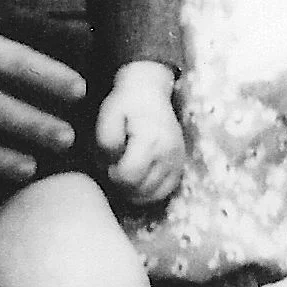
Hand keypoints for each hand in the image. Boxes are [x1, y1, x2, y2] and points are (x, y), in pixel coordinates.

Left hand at [96, 61, 185, 204]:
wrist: (149, 91)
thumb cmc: (125, 103)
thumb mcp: (108, 115)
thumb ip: (106, 141)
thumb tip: (113, 165)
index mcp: (151, 140)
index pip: (128, 177)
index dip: (112, 175)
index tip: (108, 162)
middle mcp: (169, 153)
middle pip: (140, 190)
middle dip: (122, 185)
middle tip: (115, 167)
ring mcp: (177, 161)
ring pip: (153, 196)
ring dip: (134, 191)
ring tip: (126, 172)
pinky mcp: (180, 165)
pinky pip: (165, 192)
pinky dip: (149, 192)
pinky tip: (138, 179)